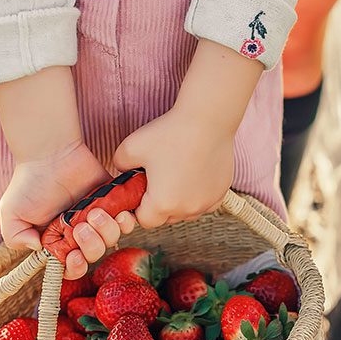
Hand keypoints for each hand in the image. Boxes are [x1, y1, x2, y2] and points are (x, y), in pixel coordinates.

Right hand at [0, 140, 136, 277]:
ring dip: (106, 231)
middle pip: (94, 255)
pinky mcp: (112, 203)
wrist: (50, 153)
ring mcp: (97, 218)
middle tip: (81, 227)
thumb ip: (16, 237)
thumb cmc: (29, 182)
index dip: (75, 268)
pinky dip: (126, 222)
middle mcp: (78, 233)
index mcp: (57, 241)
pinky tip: (117, 213)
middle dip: (91, 247)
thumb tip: (39, 251)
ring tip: (94, 212)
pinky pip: (127, 222)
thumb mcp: (11, 212)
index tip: (73, 257)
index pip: (71, 268)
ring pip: (112, 240)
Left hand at [112, 107, 234, 228]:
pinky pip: (204, 203)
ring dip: (179, 201)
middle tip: (157, 177)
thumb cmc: (170, 133)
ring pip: (186, 212)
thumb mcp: (130, 147)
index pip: (144, 220)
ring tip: (176, 173)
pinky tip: (193, 173)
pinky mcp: (221, 193)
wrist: (207, 119)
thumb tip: (123, 174)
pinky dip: (197, 194)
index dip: (138, 206)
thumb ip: (119, 166)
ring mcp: (207, 203)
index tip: (140, 188)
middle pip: (166, 218)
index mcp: (163, 204)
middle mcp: (187, 210)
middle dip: (159, 204)